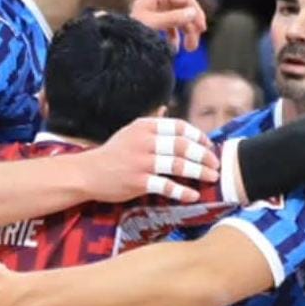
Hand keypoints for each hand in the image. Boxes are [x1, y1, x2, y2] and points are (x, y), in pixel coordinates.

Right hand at [79, 117, 217, 203]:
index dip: (198, 136)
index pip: (179, 127)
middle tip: (217, 164)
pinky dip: (182, 191)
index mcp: (145, 127)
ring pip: (178, 164)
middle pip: (183, 146)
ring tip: (212, 177)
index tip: (209, 146)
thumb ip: (151, 123)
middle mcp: (145, 141)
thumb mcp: (130, 132)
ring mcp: (141, 162)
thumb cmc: (114, 153)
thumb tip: (166, 110)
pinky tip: (193, 195)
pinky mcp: (138, 181)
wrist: (88, 173)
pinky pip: (166, 186)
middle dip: (204, 155)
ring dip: (199, 171)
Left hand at [131, 0, 207, 52]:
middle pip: (182, 9)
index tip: (202, 30)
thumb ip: (173, 18)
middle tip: (193, 47)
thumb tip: (193, 14)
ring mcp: (152, 5)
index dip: (197, 14)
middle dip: (190, 28)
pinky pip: (165, 23)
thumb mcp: (151, 22)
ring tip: (184, 50)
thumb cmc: (124, 22)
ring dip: (181, 34)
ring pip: (175, 17)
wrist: (104, 26)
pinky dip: (170, 35)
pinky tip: (171, 47)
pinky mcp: (148, 14)